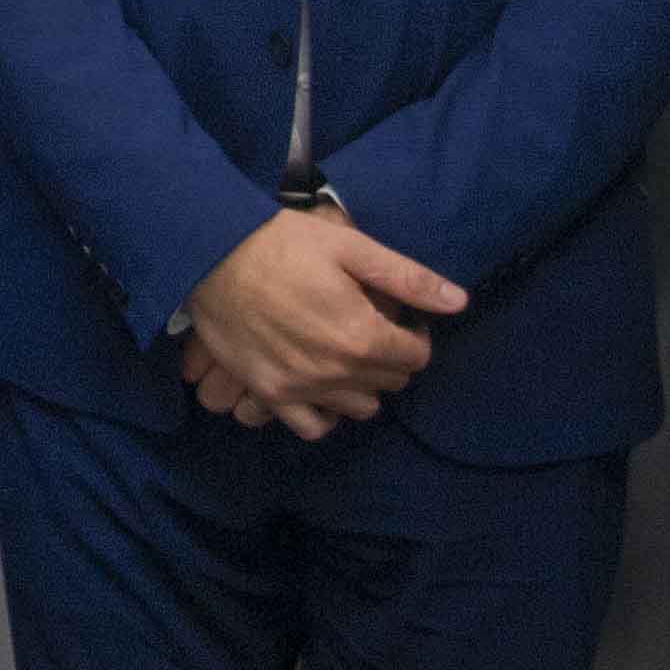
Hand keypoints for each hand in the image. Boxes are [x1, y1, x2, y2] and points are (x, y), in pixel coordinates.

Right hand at [175, 205, 464, 437]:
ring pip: (360, 408)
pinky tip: (322, 385)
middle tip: (371, 328)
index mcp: (363, 336)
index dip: (414, 334)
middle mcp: (337, 372)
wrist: (210, 255)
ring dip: (363, 384)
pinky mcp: (270, 394)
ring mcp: (301, 388)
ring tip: (346, 353)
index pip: (416, 356)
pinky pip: (313, 426)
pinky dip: (325, 412)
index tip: (398, 316)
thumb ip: (408, 278)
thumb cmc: (282, 243)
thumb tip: (459, 302)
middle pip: (391, 382)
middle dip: (391, 357)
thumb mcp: (350, 247)